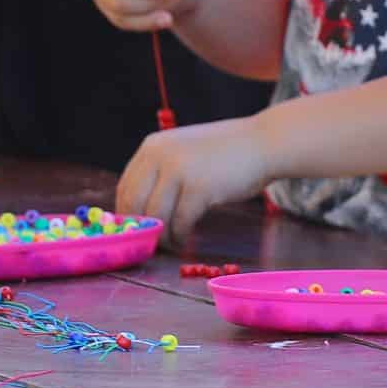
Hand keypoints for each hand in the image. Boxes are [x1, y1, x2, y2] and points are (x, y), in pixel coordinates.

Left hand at [117, 116, 270, 244]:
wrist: (261, 143)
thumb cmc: (223, 152)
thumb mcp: (182, 151)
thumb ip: (160, 172)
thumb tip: (139, 209)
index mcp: (152, 147)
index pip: (125, 187)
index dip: (126, 214)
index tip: (136, 231)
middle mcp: (160, 156)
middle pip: (135, 204)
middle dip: (142, 229)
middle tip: (150, 244)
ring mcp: (179, 171)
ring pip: (156, 217)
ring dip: (162, 236)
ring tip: (171, 243)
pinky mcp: (199, 189)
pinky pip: (180, 222)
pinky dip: (180, 236)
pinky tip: (185, 239)